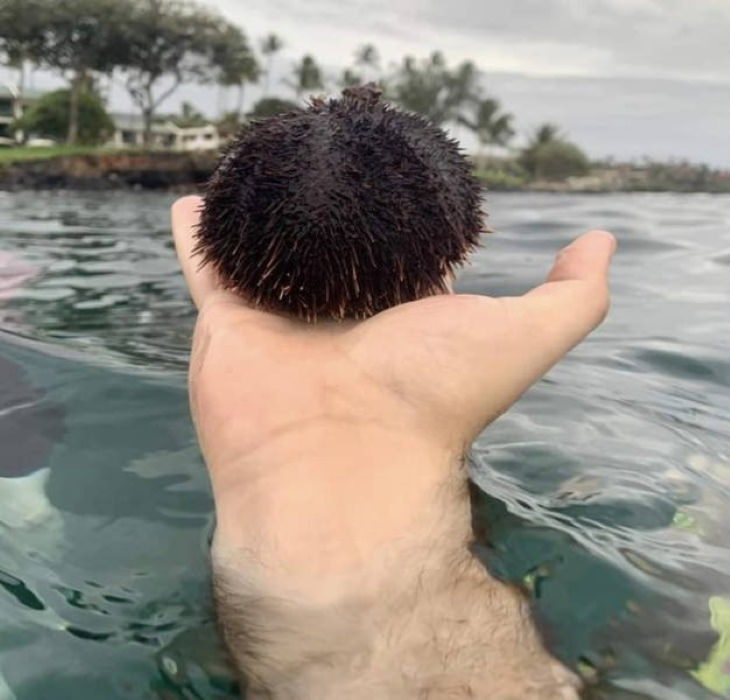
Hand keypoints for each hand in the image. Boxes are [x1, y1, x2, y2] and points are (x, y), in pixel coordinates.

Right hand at [172, 194, 614, 457]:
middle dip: (330, 207)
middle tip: (327, 152)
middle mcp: (341, 316)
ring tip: (260, 165)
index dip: (405, 214)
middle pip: (333, 248)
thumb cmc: (435, 397)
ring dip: (264, 216)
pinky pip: (207, 267)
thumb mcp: (525, 337)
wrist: (341, 464)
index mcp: (402, 316)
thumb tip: (600, 240)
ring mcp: (280, 318)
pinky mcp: (227, 322)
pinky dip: (199, 236)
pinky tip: (195, 200)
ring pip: (268, 252)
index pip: (403, 252)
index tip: (400, 172)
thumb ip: (574, 295)